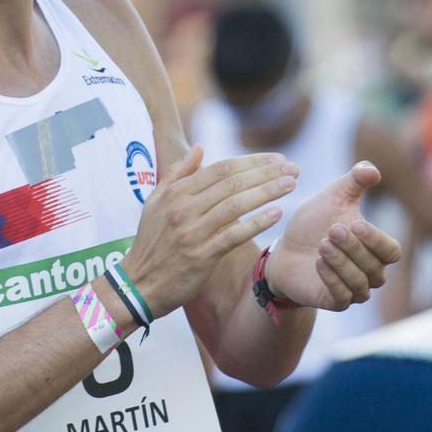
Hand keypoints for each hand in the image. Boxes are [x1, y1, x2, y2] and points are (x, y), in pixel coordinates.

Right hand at [121, 147, 297, 316]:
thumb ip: (178, 173)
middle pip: (232, 182)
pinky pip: (234, 235)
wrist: (139, 284)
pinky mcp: (201, 255)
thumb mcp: (155, 202)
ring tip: (290, 184)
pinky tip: (277, 213)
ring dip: (267, 192)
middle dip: (266, 172)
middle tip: (292, 167)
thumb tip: (200, 148)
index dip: (252, 161)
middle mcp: (184, 208)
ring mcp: (192, 231)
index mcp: (176, 192)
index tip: (277, 158)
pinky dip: (256, 222)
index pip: (221, 168)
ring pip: (236, 204)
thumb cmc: (151, 242)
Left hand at [269, 161, 402, 310]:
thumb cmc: (314, 224)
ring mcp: (354, 290)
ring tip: (323, 245)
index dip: (376, 240)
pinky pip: (342, 297)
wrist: (284, 250)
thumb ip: (354, 181)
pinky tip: (318, 263)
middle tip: (332, 230)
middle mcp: (370, 273)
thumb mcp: (333, 198)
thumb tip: (372, 170)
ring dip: (342, 263)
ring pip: (361, 284)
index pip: (391, 251)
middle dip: (354, 248)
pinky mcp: (334, 302)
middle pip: (375, 267)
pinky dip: (332, 280)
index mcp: (376, 249)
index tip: (355, 223)